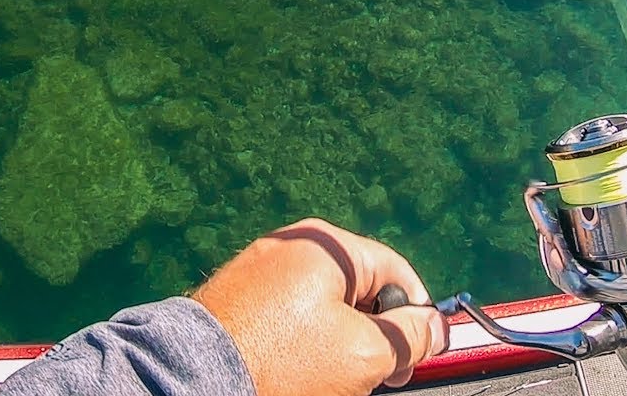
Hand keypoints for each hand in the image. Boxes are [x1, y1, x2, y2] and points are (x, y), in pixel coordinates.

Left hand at [192, 218, 447, 395]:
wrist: (190, 381)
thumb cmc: (280, 363)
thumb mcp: (364, 353)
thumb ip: (410, 336)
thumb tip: (436, 328)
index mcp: (326, 245)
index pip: (396, 272)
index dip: (416, 317)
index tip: (418, 357)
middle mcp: (291, 246)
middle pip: (358, 290)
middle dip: (373, 337)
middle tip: (374, 378)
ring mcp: (257, 271)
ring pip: (322, 309)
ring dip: (338, 346)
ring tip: (327, 381)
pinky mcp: (234, 301)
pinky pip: (285, 318)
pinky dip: (300, 346)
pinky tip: (295, 376)